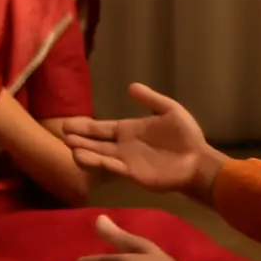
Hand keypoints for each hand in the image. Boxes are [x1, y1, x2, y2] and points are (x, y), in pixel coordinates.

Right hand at [62, 83, 224, 201]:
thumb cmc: (186, 136)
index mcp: (129, 130)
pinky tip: (86, 158)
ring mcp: (126, 161)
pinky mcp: (133, 174)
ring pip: (100, 156)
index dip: (85, 126)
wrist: (198, 160)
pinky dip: (99, 163)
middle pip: (96, 142)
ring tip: (71, 147)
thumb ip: (150, 99)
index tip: (66, 124)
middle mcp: (123, 146)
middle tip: (63, 134)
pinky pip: (112, 168)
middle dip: (80, 138)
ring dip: (85, 152)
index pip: (102, 128)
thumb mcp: (170, 110)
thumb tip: (130, 86)